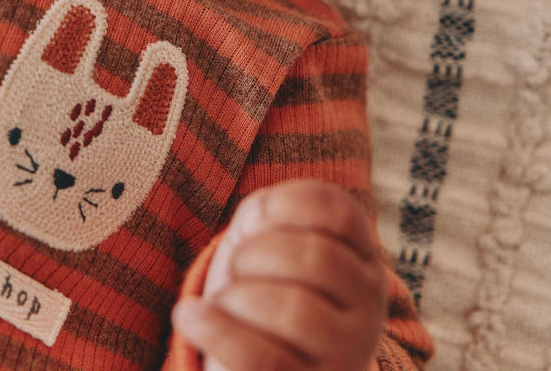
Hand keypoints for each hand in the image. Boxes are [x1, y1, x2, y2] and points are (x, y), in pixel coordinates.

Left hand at [172, 180, 386, 370]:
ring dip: (238, 295)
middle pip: (317, 258)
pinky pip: (261, 359)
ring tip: (220, 300)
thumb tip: (258, 215)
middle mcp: (367, 312)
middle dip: (255, 252)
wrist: (263, 366)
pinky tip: (190, 315)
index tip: (255, 217)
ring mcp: (345, 358)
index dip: (287, 203)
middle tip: (236, 265)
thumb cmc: (264, 289)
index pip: (340, 213)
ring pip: (296, 312)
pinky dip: (217, 330)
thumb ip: (268, 214)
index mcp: (363, 264)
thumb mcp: (271, 242)